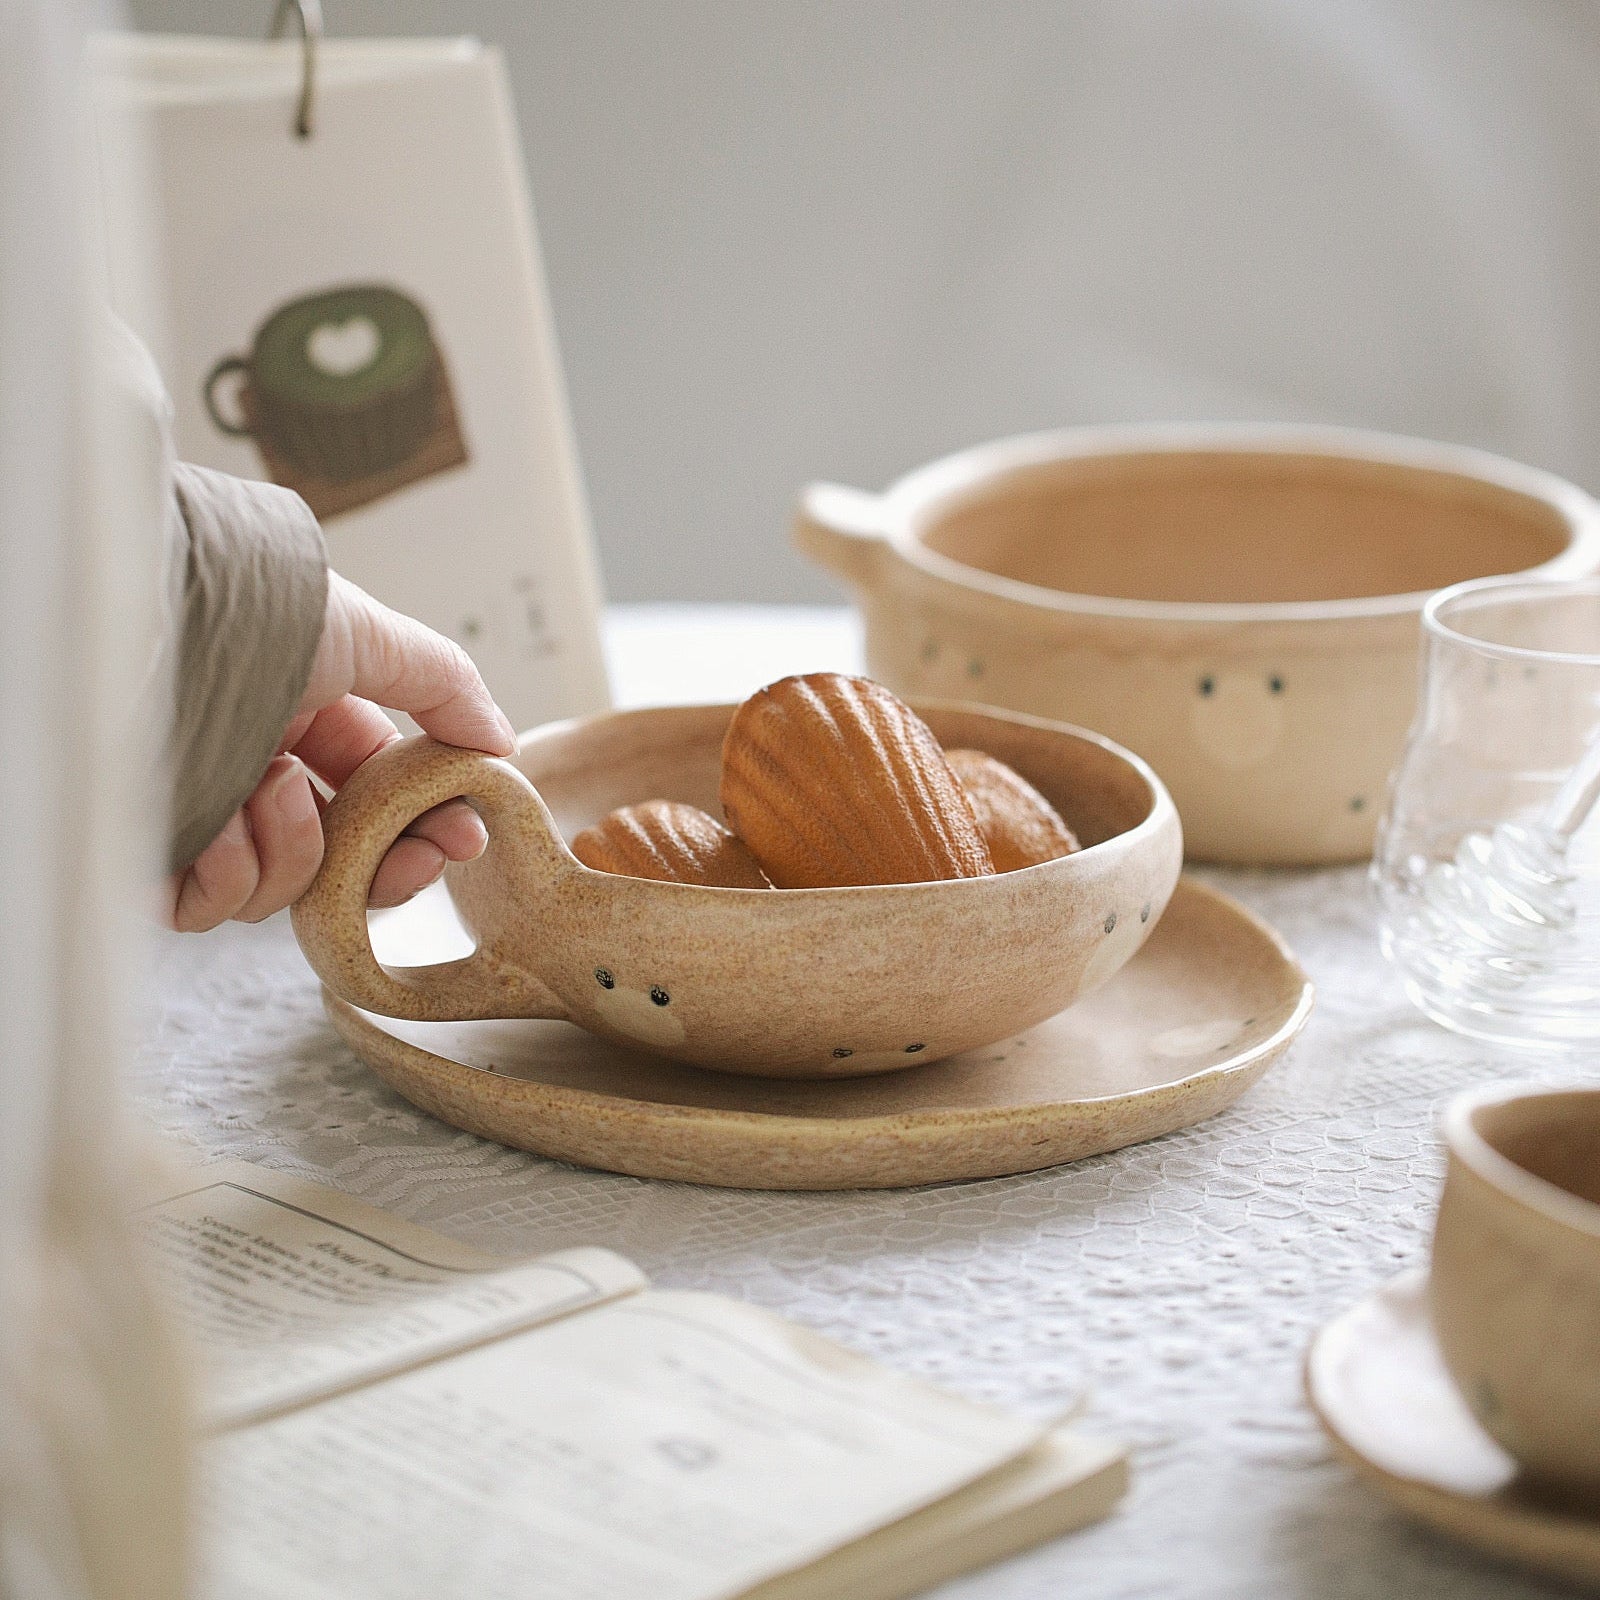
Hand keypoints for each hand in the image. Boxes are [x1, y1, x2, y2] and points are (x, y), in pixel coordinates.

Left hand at [168, 573, 517, 931]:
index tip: (463, 839)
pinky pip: (208, 909)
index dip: (423, 827)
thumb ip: (447, 687)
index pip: (374, 797)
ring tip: (272, 786)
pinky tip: (221, 820)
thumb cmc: (250, 614)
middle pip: (338, 861)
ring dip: (295, 847)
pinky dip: (228, 872)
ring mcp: (200, 817)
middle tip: (416, 860)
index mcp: (299, 720)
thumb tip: (499, 743)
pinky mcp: (148, 858)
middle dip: (385, 865)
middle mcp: (249, 771)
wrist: (154, 624)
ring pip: (278, 890)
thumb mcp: (373, 636)